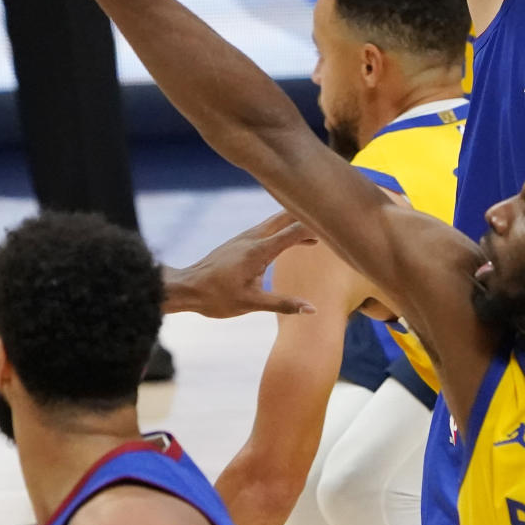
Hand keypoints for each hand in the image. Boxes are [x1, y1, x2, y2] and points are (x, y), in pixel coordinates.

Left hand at [164, 213, 318, 317]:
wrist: (186, 287)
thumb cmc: (217, 297)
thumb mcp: (251, 304)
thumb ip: (283, 304)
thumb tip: (312, 309)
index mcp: (260, 250)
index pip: (295, 231)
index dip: (317, 227)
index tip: (338, 225)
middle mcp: (254, 237)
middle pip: (287, 217)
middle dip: (309, 215)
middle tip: (333, 216)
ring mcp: (245, 237)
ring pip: (277, 220)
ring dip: (297, 222)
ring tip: (317, 231)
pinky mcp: (240, 241)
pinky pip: (268, 227)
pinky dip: (285, 227)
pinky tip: (289, 238)